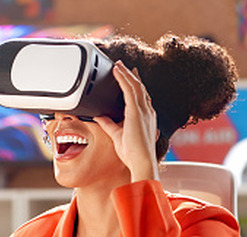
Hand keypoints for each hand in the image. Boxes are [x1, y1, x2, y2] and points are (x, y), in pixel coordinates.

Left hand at [94, 60, 158, 181]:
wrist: (141, 162)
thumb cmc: (133, 154)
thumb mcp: (117, 135)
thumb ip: (109, 124)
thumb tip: (99, 117)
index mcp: (145, 117)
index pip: (140, 96)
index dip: (135, 84)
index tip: (129, 76)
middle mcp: (147, 112)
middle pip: (139, 87)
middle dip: (130, 75)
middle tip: (121, 65)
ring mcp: (144, 111)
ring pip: (135, 85)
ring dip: (126, 73)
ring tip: (118, 64)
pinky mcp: (136, 112)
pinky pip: (130, 90)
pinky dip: (123, 78)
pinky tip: (117, 71)